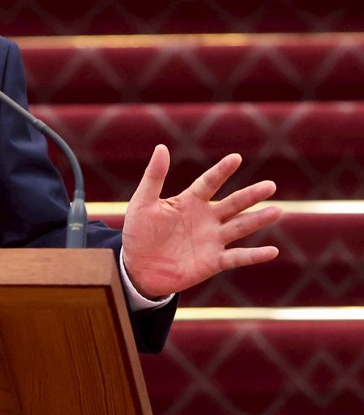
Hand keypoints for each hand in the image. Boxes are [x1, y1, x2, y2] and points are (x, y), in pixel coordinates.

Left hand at [121, 145, 281, 298]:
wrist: (137, 267)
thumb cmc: (138, 232)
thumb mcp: (142, 202)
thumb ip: (154, 177)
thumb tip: (161, 147)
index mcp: (189, 201)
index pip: (209, 182)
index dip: (221, 171)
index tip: (236, 158)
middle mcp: (205, 218)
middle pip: (232, 203)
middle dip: (251, 195)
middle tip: (271, 186)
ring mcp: (212, 240)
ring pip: (240, 227)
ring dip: (258, 220)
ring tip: (277, 210)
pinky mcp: (213, 262)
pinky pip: (237, 257)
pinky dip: (254, 255)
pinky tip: (272, 251)